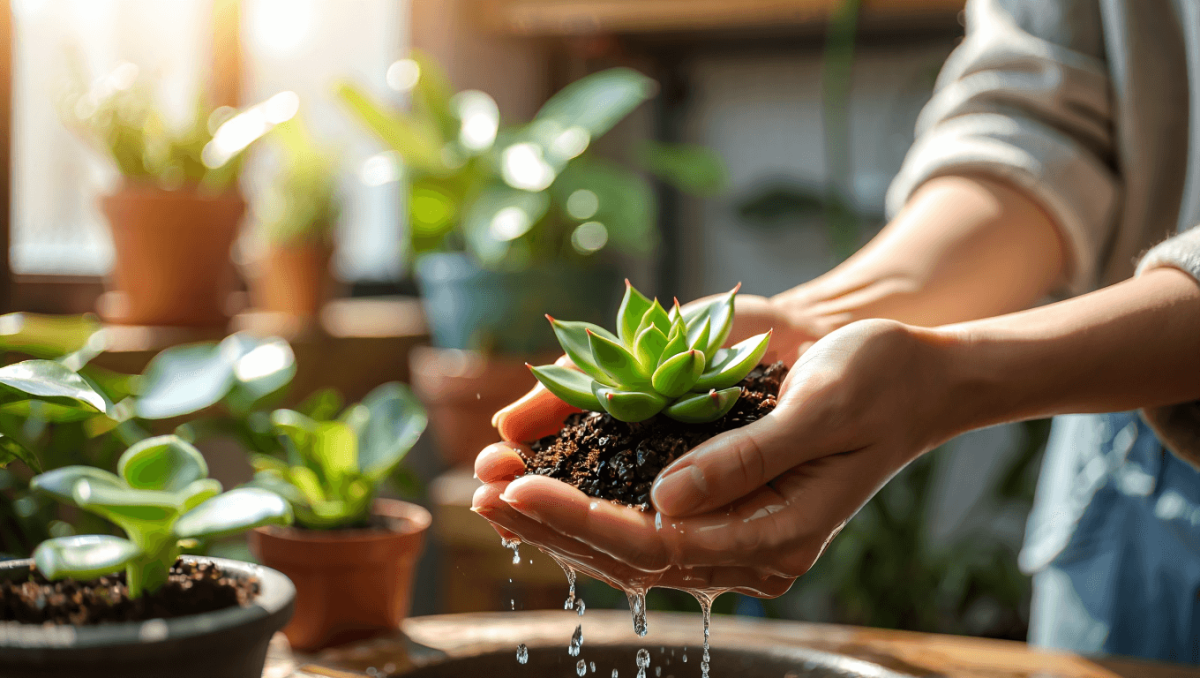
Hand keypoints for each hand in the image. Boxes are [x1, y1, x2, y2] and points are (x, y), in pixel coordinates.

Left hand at [474, 319, 957, 594]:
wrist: (920, 380)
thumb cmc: (878, 381)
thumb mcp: (818, 406)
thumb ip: (744, 458)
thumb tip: (664, 502)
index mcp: (778, 534)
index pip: (659, 543)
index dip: (581, 518)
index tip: (519, 487)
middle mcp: (754, 550)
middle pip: (632, 555)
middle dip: (551, 523)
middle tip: (480, 492)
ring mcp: (741, 536)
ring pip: (633, 545)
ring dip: (561, 518)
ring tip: (494, 491)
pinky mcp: (731, 511)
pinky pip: (650, 522)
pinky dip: (594, 503)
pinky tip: (549, 485)